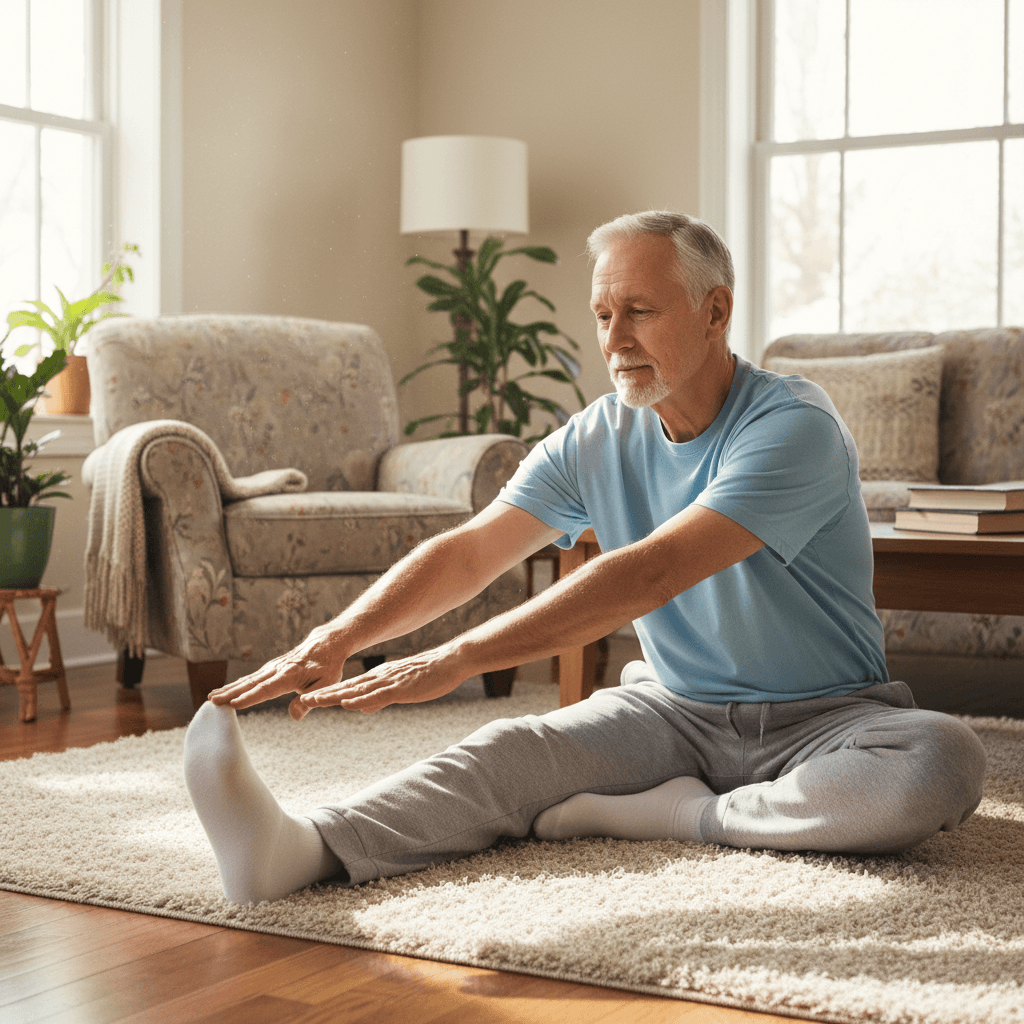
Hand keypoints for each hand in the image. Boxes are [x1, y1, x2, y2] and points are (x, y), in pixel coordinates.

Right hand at [207, 625, 349, 719]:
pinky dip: (237, 684)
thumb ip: (310, 700)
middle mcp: (277, 669)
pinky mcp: (271, 668)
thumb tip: (295, 717)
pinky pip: (251, 677)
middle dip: (231, 692)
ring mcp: (273, 667)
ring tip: (212, 698)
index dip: (250, 697)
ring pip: (248, 679)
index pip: (267, 688)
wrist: (327, 644)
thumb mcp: (327, 683)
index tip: (234, 704)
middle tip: (212, 702)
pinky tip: (225, 691)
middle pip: (251, 683)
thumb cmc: (328, 665)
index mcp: (290, 675)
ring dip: (229, 688)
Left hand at [294, 645, 465, 716]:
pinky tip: (348, 704)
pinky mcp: (401, 688)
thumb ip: (379, 698)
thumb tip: (361, 708)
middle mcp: (378, 678)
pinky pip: (379, 695)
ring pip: (357, 691)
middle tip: (301, 702)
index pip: (347, 688)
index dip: (327, 693)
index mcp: (377, 678)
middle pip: (346, 689)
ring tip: (314, 702)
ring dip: (334, 697)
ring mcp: (389, 682)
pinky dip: (362, 700)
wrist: (449, 662)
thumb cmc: (427, 676)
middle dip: (323, 696)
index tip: (308, 699)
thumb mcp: (398, 690)